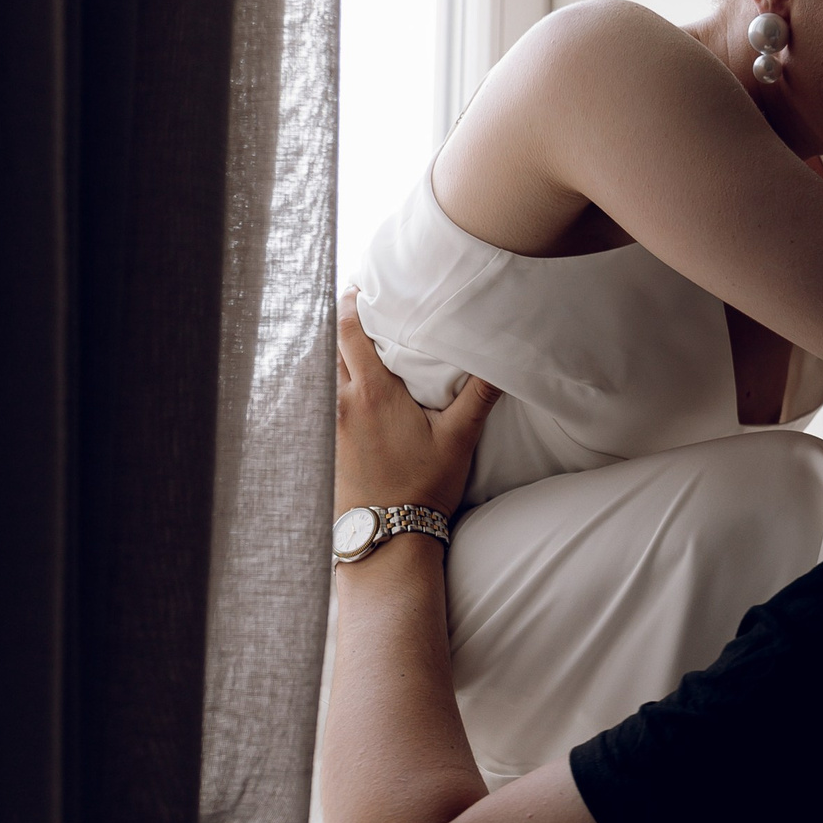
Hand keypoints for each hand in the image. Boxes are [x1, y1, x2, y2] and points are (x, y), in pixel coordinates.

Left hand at [335, 291, 498, 519]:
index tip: (364, 287)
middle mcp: (341, 402)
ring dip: (334, 354)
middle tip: (364, 310)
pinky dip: (329, 384)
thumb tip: (503, 360)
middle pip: (330, 346)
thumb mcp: (458, 439)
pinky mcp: (323, 444)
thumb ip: (478, 396)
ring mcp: (328, 425)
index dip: (353, 302)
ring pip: (322, 373)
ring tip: (356, 345)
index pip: (350, 330)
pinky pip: (320, 400)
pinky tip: (348, 388)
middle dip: (343, 324)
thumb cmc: (424, 487)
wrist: (388, 535)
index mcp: (371, 393)